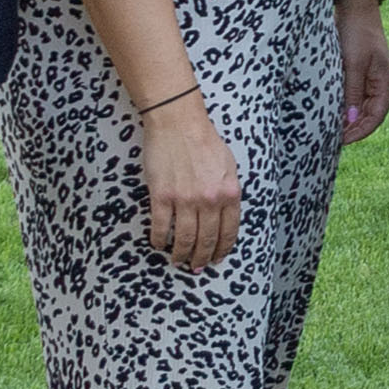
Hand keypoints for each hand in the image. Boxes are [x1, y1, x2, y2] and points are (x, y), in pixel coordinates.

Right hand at [142, 97, 243, 269]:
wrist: (178, 122)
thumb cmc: (204, 140)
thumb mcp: (229, 165)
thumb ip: (229, 191)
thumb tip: (225, 214)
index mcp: (229, 192)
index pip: (229, 231)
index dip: (222, 249)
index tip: (217, 258)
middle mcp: (210, 199)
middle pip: (207, 239)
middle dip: (202, 258)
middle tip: (197, 267)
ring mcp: (185, 199)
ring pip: (184, 238)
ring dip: (181, 254)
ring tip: (178, 260)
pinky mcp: (162, 196)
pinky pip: (161, 227)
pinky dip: (159, 239)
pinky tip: (159, 244)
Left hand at [338, 0, 388, 145]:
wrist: (355, 7)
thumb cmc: (357, 33)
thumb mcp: (353, 64)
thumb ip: (352, 93)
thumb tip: (351, 121)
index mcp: (385, 81)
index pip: (376, 116)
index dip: (361, 132)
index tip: (342, 141)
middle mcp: (381, 82)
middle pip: (370, 114)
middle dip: (354, 128)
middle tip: (333, 139)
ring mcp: (371, 76)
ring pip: (361, 106)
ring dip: (349, 118)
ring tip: (331, 128)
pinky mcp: (360, 71)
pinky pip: (355, 95)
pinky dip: (346, 105)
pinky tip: (333, 110)